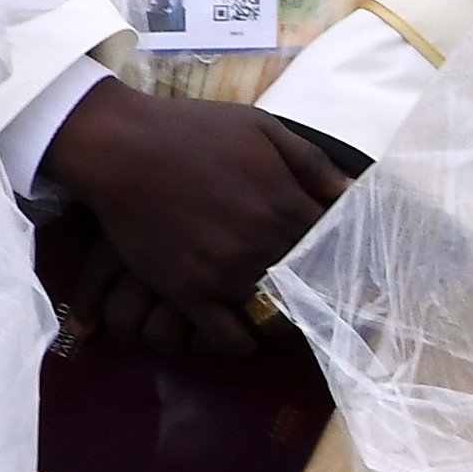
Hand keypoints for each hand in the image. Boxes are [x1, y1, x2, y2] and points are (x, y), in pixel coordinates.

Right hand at [38, 81, 348, 355]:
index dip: (337, 257)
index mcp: (286, 205)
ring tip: (276, 311)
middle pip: (308, 284)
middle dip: (313, 289)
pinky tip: (241, 331)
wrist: (121, 147)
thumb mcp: (263, 129)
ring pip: (273, 315)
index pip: (333, 247)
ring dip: (280, 318)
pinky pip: (226, 336)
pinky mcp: (187, 291)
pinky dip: (239, 341)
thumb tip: (351, 192)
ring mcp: (224, 271)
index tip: (335, 261)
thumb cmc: (193, 132)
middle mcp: (262, 244)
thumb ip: (311, 162)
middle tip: (309, 292)